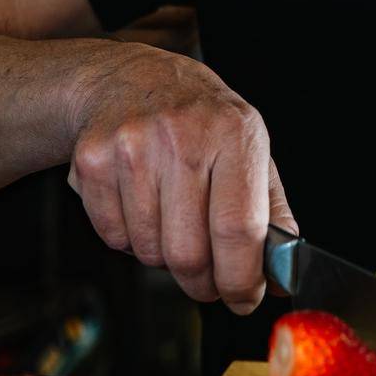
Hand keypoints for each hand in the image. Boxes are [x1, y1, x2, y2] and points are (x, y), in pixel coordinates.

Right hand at [66, 42, 296, 311]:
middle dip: (202, 282)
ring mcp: (133, 146)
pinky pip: (114, 238)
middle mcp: (183, 136)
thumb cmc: (199, 118)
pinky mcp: (93, 161)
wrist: (129, 78)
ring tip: (170, 216)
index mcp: (234, 133)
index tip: (245, 298)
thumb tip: (282, 273)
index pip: (239, 230)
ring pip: (150, 252)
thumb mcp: (249, 146)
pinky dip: (129, 238)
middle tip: (207, 277)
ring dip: (163, 255)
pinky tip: (139, 201)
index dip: (242, 279)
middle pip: (189, 253)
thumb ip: (271, 211)